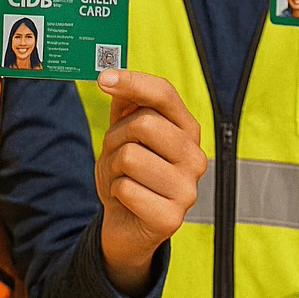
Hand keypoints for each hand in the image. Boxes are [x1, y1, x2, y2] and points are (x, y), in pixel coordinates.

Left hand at [95, 69, 207, 295]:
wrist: (127, 222)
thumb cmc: (128, 171)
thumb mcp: (125, 131)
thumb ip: (125, 102)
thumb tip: (114, 75)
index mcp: (187, 130)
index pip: (164, 93)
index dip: (133, 81)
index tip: (103, 79)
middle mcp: (195, 157)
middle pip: (143, 124)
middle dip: (116, 137)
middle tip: (116, 154)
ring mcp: (188, 190)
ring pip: (130, 157)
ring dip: (113, 167)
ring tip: (122, 178)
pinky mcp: (171, 218)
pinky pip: (125, 189)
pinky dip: (115, 192)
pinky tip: (126, 200)